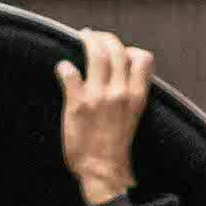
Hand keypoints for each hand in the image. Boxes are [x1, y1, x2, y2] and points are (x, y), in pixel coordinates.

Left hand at [57, 27, 154, 205]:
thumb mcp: (132, 116)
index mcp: (137, 95)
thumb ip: (129, 94)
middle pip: (117, 51)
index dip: (130, 49)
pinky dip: (65, 67)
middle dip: (105, 38)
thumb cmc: (115, 145)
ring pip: (97, 55)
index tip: (119, 49)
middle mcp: (120, 92)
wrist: (102, 170)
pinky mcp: (78, 105)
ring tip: (81, 38)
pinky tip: (62, 68)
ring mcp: (99, 97)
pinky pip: (70, 75)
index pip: (143, 58)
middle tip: (92, 35)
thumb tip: (121, 77)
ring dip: (88, 42)